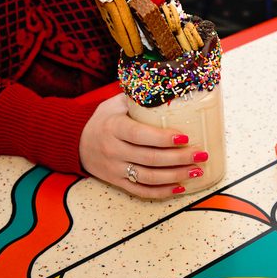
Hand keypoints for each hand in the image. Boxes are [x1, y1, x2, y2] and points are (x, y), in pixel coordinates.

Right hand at [79, 94, 207, 198]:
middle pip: (150, 158)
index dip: (163, 138)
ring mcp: (115, 169)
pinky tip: (180, 187)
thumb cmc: (103, 119)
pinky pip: (141, 191)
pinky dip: (162, 192)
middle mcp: (113, 150)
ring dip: (176, 176)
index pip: (140, 135)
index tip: (185, 137)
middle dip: (179, 158)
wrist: (75, 142)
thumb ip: (137, 98)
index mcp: (114, 127)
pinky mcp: (116, 182)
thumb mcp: (114, 104)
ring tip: (197, 170)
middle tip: (201, 154)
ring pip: (148, 177)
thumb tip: (168, 86)